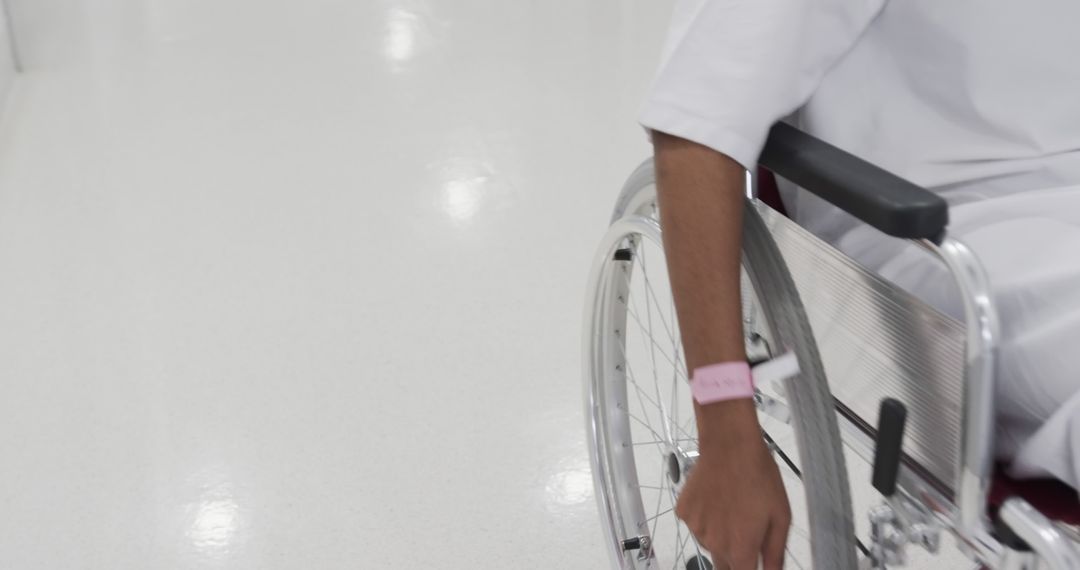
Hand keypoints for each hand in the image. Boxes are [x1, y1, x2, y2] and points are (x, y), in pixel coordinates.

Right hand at [676, 427, 790, 569]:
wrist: (730, 445)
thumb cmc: (760, 478)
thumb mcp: (781, 516)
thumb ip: (775, 553)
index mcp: (740, 549)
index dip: (750, 567)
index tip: (754, 556)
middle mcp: (714, 545)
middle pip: (725, 564)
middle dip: (736, 553)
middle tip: (745, 526)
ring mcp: (695, 528)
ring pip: (710, 543)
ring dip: (720, 535)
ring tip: (730, 506)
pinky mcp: (683, 512)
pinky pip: (696, 524)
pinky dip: (705, 518)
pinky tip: (715, 497)